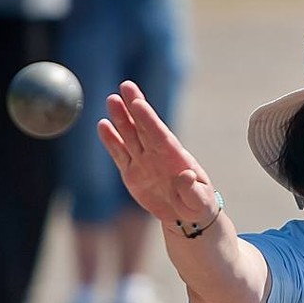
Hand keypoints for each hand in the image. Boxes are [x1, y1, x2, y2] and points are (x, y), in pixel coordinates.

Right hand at [97, 81, 218, 224]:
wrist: (185, 216)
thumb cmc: (198, 206)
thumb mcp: (200, 203)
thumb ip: (192, 190)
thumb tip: (186, 176)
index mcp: (176, 158)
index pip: (160, 135)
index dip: (148, 119)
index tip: (138, 103)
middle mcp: (158, 155)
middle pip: (144, 127)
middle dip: (135, 107)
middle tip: (126, 85)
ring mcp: (144, 161)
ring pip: (130, 136)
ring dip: (121, 119)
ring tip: (112, 100)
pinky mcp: (132, 172)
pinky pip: (120, 154)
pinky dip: (111, 141)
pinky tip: (103, 125)